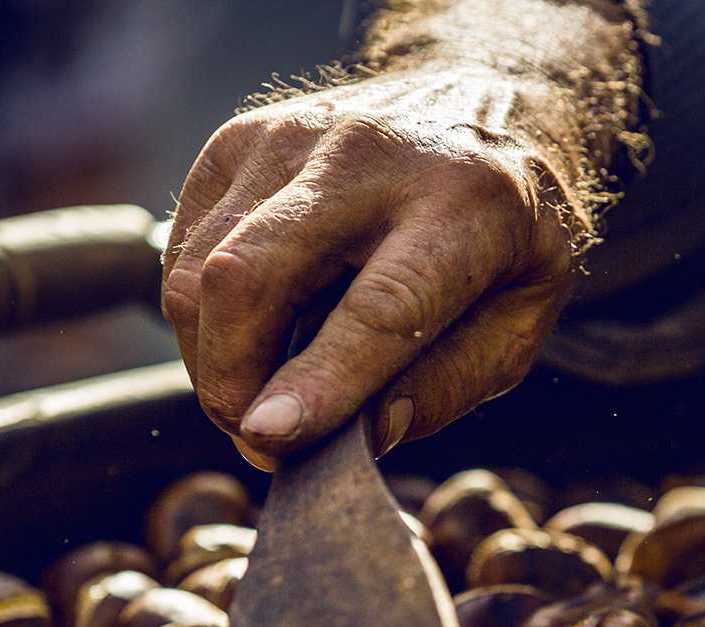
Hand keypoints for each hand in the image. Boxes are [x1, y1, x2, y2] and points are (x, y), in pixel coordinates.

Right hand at [161, 68, 591, 466]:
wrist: (484, 106)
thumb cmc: (504, 232)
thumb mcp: (522, 316)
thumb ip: (450, 381)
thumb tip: (363, 435)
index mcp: (466, 204)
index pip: (380, 307)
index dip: (320, 380)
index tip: (270, 436)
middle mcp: (370, 156)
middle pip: (251, 275)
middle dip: (230, 379)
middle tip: (257, 441)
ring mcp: (292, 137)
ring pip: (199, 269)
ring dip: (210, 358)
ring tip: (257, 395)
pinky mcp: (239, 139)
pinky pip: (182, 247)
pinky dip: (199, 313)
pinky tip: (249, 333)